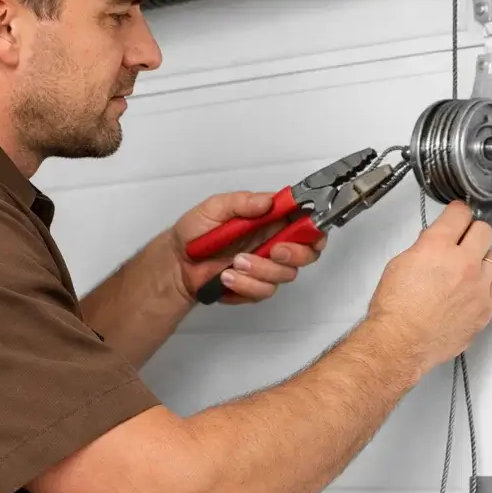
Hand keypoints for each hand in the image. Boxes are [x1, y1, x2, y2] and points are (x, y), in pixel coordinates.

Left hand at [170, 191, 325, 304]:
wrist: (177, 262)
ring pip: (285, 275)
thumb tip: (268, 201)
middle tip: (272, 250)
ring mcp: (266, 267)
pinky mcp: (255, 288)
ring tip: (234, 263)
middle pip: (307, 253)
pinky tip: (227, 277)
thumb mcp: (215, 207)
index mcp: (270, 221)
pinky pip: (263, 291)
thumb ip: (242, 202)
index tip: (308, 231)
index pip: (305, 224)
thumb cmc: (195, 232)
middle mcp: (273, 243)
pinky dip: (244, 286)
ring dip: (260, 270)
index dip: (314, 229)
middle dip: (294, 254)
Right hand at [365, 201, 491, 372]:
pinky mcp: (485, 308)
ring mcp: (478, 287)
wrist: (401, 343)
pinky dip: (485, 283)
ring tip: (464, 270)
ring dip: (480, 260)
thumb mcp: (400, 264)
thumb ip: (424, 247)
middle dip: (473, 232)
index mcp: (438, 247)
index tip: (458, 216)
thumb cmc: (396, 310)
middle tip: (465, 239)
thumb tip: (434, 242)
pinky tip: (471, 288)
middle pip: (484, 231)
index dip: (457, 213)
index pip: (460, 214)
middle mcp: (463, 264)